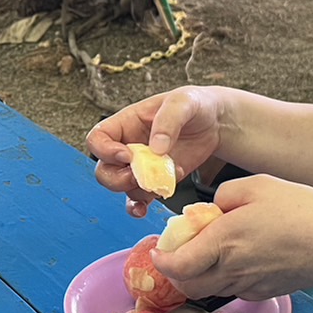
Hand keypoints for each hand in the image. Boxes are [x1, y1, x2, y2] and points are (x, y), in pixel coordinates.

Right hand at [86, 87, 227, 217]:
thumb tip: (156, 148)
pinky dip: (138, 207)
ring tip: (162, 182)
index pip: (97, 138)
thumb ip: (168, 121)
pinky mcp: (155, 181)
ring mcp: (141, 166)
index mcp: (126, 123)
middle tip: (139, 175)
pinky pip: (138, 199)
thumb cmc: (194, 105)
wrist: (214, 123)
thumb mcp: (183, 102)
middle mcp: (128, 146)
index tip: (126, 155)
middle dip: (117, 178)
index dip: (104, 150)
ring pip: (121, 187)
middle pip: (104, 170)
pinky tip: (145, 210)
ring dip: (137, 191)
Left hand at [150, 173, 312, 300]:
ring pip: (209, 290)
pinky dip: (224, 278)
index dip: (162, 261)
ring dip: (199, 276)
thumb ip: (224, 196)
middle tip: (177, 253)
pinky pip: (233, 289)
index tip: (158, 250)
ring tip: (207, 252)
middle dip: (175, 273)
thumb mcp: (256, 185)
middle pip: (187, 286)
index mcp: (224, 241)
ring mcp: (248, 285)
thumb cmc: (302, 211)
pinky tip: (237, 258)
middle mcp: (232, 269)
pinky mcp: (264, 292)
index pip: (177, 266)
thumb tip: (211, 210)